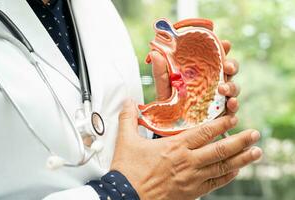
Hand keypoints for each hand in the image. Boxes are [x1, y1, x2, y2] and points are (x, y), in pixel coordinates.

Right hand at [111, 99, 261, 199]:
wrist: (126, 198)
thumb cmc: (128, 170)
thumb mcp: (126, 141)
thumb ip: (128, 119)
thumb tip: (127, 102)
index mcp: (174, 147)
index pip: (204, 132)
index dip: (221, 124)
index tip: (233, 118)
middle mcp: (187, 162)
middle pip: (220, 149)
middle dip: (240, 141)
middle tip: (255, 134)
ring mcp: (191, 178)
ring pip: (222, 167)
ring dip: (241, 159)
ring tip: (256, 152)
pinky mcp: (191, 192)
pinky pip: (215, 184)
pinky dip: (227, 177)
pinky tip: (236, 171)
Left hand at [148, 40, 238, 114]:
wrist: (170, 125)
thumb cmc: (170, 102)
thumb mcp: (164, 86)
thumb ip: (160, 71)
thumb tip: (154, 53)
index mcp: (203, 72)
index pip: (216, 57)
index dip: (223, 49)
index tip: (226, 44)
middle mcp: (214, 83)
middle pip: (230, 70)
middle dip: (232, 66)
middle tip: (227, 67)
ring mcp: (220, 98)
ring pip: (234, 88)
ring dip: (232, 87)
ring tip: (223, 89)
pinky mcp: (222, 114)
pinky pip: (233, 109)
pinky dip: (235, 106)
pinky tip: (231, 104)